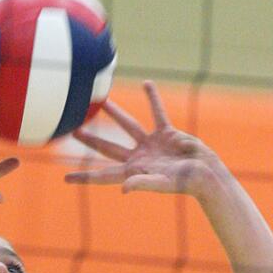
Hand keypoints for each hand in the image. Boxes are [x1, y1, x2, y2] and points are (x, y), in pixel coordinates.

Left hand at [65, 81, 224, 199]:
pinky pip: (158, 112)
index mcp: (133, 172)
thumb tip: (124, 189)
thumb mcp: (162, 184)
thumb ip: (142, 184)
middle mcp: (139, 157)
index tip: (65, 179)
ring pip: (128, 124)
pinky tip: (147, 84)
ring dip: (115, 112)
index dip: (85, 177)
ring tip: (102, 100)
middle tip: (73, 131)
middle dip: (91, 140)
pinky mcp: (167, 133)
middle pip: (108, 147)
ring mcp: (151, 144)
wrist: (207, 174)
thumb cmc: (186, 183)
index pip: (103, 175)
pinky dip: (153, 98)